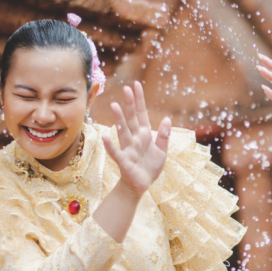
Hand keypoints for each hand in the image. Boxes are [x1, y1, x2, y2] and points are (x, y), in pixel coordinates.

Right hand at [101, 81, 171, 196]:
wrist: (141, 185)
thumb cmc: (149, 167)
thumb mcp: (161, 151)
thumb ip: (163, 135)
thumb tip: (167, 118)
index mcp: (144, 135)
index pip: (141, 114)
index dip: (139, 100)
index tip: (136, 84)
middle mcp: (135, 139)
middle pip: (132, 118)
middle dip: (130, 104)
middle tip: (126, 88)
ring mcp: (128, 149)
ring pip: (123, 132)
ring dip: (119, 119)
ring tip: (115, 105)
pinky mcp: (124, 161)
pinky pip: (116, 152)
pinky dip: (110, 146)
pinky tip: (104, 137)